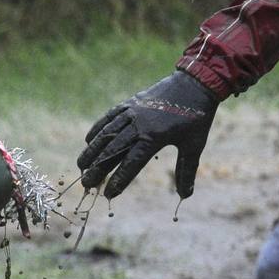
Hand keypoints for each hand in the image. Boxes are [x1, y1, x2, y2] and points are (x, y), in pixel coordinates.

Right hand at [77, 71, 217, 198]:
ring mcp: (132, 112)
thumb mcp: (194, 144)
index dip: (119, 179)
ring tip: (81, 166)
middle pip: (113, 150)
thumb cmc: (197, 115)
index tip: (109, 194)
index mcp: (154, 137)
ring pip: (107, 133)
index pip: (132, 163)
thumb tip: (184, 196)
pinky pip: (110, 117)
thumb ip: (186, 171)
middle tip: (86, 184)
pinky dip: (98, 128)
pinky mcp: (130, 103)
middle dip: (98, 168)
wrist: (196, 81)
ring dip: (92, 150)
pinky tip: (88, 140)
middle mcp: (139, 124)